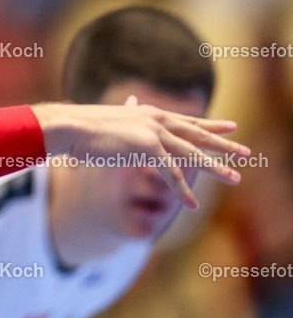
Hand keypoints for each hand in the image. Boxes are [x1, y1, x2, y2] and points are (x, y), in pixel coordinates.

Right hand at [31, 102, 247, 208]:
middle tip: (247, 152)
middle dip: (223, 144)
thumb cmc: (80, 129)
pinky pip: (171, 173)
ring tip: (234, 178)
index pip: (185, 120)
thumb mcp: (108, 124)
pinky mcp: (147, 147)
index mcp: (147, 113)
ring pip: (192, 153)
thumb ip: (124, 124)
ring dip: (214, 168)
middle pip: (196, 134)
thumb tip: (126, 119)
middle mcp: (155, 119)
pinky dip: (182, 189)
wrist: (69, 127)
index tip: (230, 126)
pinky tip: (191, 204)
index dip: (209, 124)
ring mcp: (153, 132)